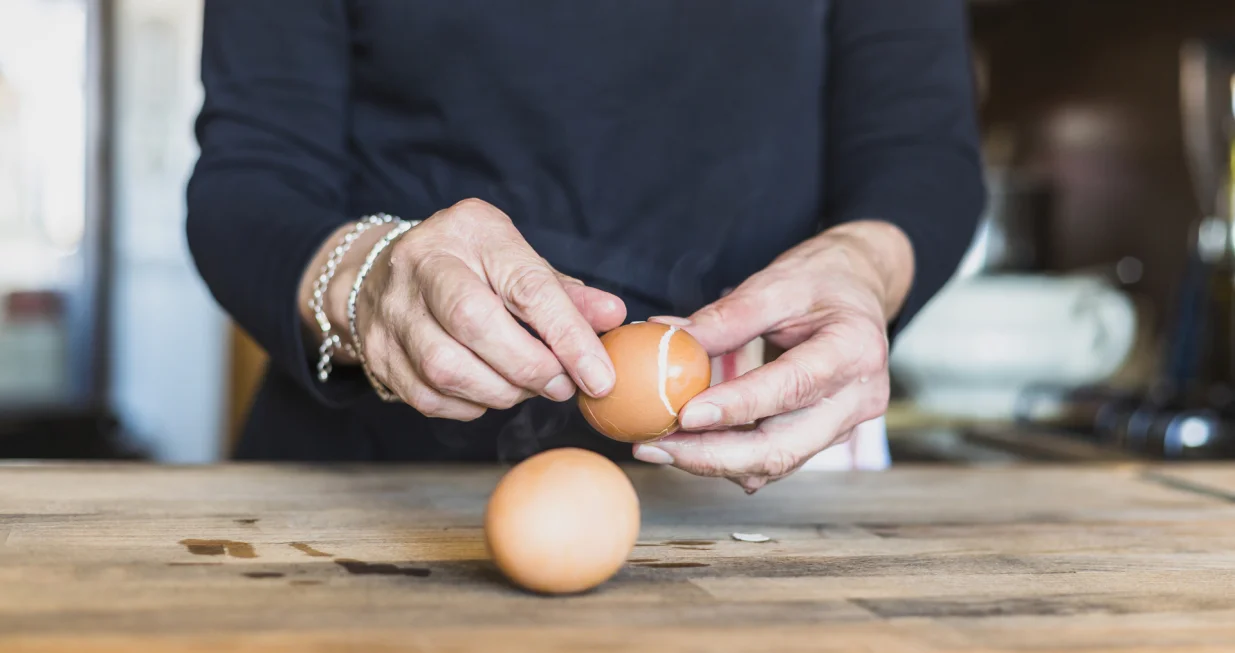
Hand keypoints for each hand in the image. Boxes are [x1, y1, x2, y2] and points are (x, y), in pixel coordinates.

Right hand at [299, 199, 625, 418]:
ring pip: (447, 368)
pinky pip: (428, 396)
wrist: (383, 272)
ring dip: (501, 392)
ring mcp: (391, 309)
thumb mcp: (519, 261)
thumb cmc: (470, 267)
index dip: (568, 337)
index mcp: (470, 230)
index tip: (599, 377)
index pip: (526, 286)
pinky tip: (489, 392)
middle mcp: (422, 263)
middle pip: (475, 323)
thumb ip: (565, 294)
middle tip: (562, 386)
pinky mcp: (377, 352)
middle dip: (530, 367)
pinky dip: (470, 405)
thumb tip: (613, 316)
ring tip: (527, 388)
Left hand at [633, 220, 913, 491]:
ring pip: (775, 463)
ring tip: (657, 447)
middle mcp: (857, 399)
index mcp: (854, 350)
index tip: (685, 415)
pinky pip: (774, 461)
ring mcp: (843, 426)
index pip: (791, 388)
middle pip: (783, 447)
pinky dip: (728, 459)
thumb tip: (668, 339)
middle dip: (713, 456)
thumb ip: (727, 316)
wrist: (858, 292)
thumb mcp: (776, 283)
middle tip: (655, 447)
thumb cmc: (820, 282)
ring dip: (712, 463)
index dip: (736, 408)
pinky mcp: (822, 438)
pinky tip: (686, 448)